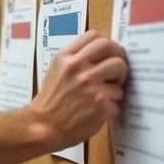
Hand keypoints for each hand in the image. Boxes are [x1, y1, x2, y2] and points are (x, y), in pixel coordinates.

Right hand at [29, 30, 127, 150]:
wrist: (43, 127)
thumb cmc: (50, 100)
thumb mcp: (56, 70)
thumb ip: (75, 58)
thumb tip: (102, 54)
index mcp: (66, 58)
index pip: (94, 36)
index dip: (107, 44)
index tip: (109, 54)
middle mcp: (78, 68)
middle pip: (114, 52)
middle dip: (120, 62)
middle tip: (117, 73)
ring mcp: (91, 87)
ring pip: (120, 80)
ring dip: (116, 90)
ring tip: (104, 97)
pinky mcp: (101, 106)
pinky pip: (118, 102)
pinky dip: (111, 109)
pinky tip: (98, 113)